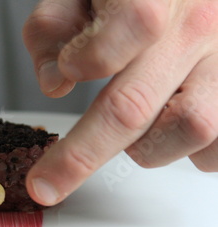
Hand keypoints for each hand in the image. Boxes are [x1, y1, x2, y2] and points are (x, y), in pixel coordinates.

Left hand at [23, 0, 217, 204]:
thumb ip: (55, 27)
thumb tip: (54, 83)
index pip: (135, 22)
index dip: (94, 55)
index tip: (67, 72)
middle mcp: (198, 26)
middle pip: (136, 103)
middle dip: (80, 155)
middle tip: (46, 184)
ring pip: (189, 128)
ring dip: (146, 146)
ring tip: (132, 126)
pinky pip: (215, 148)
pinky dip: (187, 152)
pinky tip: (166, 129)